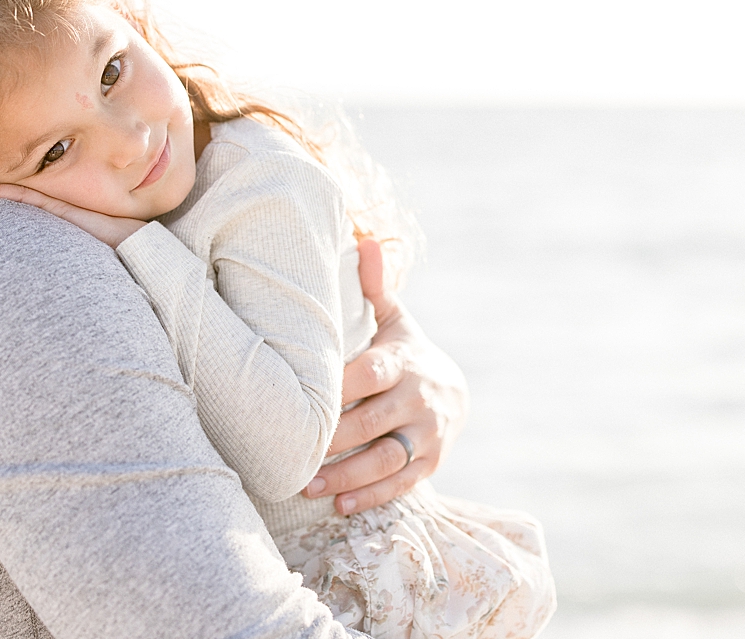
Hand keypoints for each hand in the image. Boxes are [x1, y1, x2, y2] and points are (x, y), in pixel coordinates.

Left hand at [0, 174, 147, 248]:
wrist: (146, 252)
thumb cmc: (119, 254)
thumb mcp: (81, 253)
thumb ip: (60, 254)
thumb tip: (37, 277)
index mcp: (55, 213)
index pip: (14, 196)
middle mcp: (54, 205)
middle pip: (6, 190)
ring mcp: (59, 205)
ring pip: (10, 191)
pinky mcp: (65, 210)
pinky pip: (27, 199)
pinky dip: (2, 194)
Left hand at [303, 239, 469, 513]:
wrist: (452, 391)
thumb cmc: (403, 351)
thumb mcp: (393, 319)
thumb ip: (374, 287)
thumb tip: (365, 239)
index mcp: (404, 359)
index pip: (371, 373)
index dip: (340, 388)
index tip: (304, 399)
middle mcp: (419, 398)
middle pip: (373, 422)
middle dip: (333, 441)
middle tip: (292, 451)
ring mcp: (428, 433)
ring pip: (386, 459)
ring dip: (346, 476)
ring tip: (307, 485)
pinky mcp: (431, 462)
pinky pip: (400, 483)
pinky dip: (370, 496)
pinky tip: (338, 505)